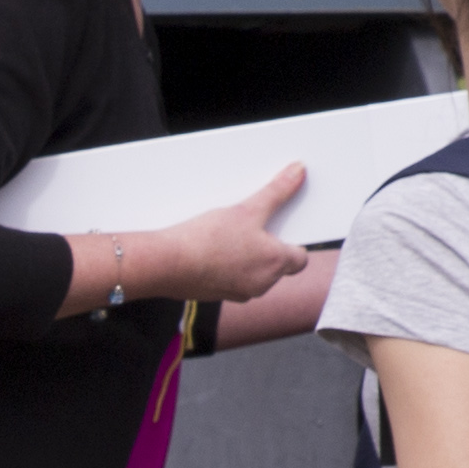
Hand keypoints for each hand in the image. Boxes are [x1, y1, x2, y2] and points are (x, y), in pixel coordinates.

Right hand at [160, 162, 311, 302]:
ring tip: (229, 236)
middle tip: (254, 225)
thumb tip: (299, 172)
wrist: (167, 264)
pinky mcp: (217, 295)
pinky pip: (231, 279)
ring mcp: (239, 293)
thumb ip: (277, 192)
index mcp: (276, 264)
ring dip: (247, 257)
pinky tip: (211, 250)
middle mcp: (262, 284)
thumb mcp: (247, 209)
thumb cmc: (209, 240)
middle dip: (268, 247)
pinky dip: (226, 267)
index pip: (300, 257)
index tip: (282, 227)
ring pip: (253, 273)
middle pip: (277, 265)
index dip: (294, 240)